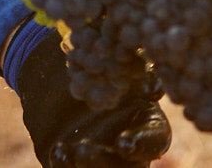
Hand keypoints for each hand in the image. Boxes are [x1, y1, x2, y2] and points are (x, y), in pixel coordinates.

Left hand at [16, 28, 172, 167]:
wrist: (69, 60)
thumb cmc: (105, 54)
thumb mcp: (120, 56)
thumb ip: (134, 68)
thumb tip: (151, 86)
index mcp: (147, 119)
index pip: (154, 140)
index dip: (142, 144)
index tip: (125, 144)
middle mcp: (128, 142)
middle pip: (128, 164)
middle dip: (106, 160)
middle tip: (85, 150)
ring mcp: (102, 151)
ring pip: (100, 167)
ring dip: (86, 165)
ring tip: (67, 152)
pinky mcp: (74, 155)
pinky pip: (71, 166)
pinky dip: (64, 162)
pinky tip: (58, 151)